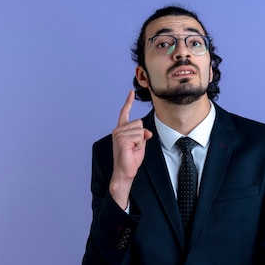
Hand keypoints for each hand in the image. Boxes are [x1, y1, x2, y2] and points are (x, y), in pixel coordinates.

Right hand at [109, 90, 153, 208]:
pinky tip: (131, 151)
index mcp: (121, 130)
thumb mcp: (140, 144)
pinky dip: (139, 145)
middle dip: (142, 136)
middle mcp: (118, 130)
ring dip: (140, 142)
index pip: (125, 113)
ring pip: (140, 130)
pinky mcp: (121, 140)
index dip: (128, 102)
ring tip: (132, 150)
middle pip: (139, 123)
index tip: (131, 92)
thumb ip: (142, 134)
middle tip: (134, 147)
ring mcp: (118, 134)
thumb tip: (147, 132)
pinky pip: (139, 137)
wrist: (125, 172)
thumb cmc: (131, 160)